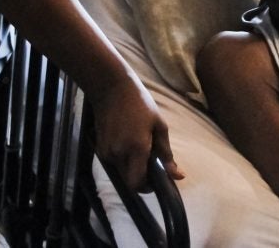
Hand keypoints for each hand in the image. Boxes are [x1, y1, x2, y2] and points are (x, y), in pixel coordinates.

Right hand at [90, 75, 183, 190]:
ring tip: (139, 146)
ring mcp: (106, 153)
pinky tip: (128, 141)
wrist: (112, 89)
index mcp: (136, 149)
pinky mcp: (99, 149)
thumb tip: (178, 176)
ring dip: (132, 168)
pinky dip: (123, 160)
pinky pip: (114, 163)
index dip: (147, 188)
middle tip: (151, 162)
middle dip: (141, 178)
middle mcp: (118, 154)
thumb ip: (167, 154)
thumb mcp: (159, 126)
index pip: (137, 184)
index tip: (156, 181)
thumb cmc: (140, 104)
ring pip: (121, 173)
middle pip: (129, 181)